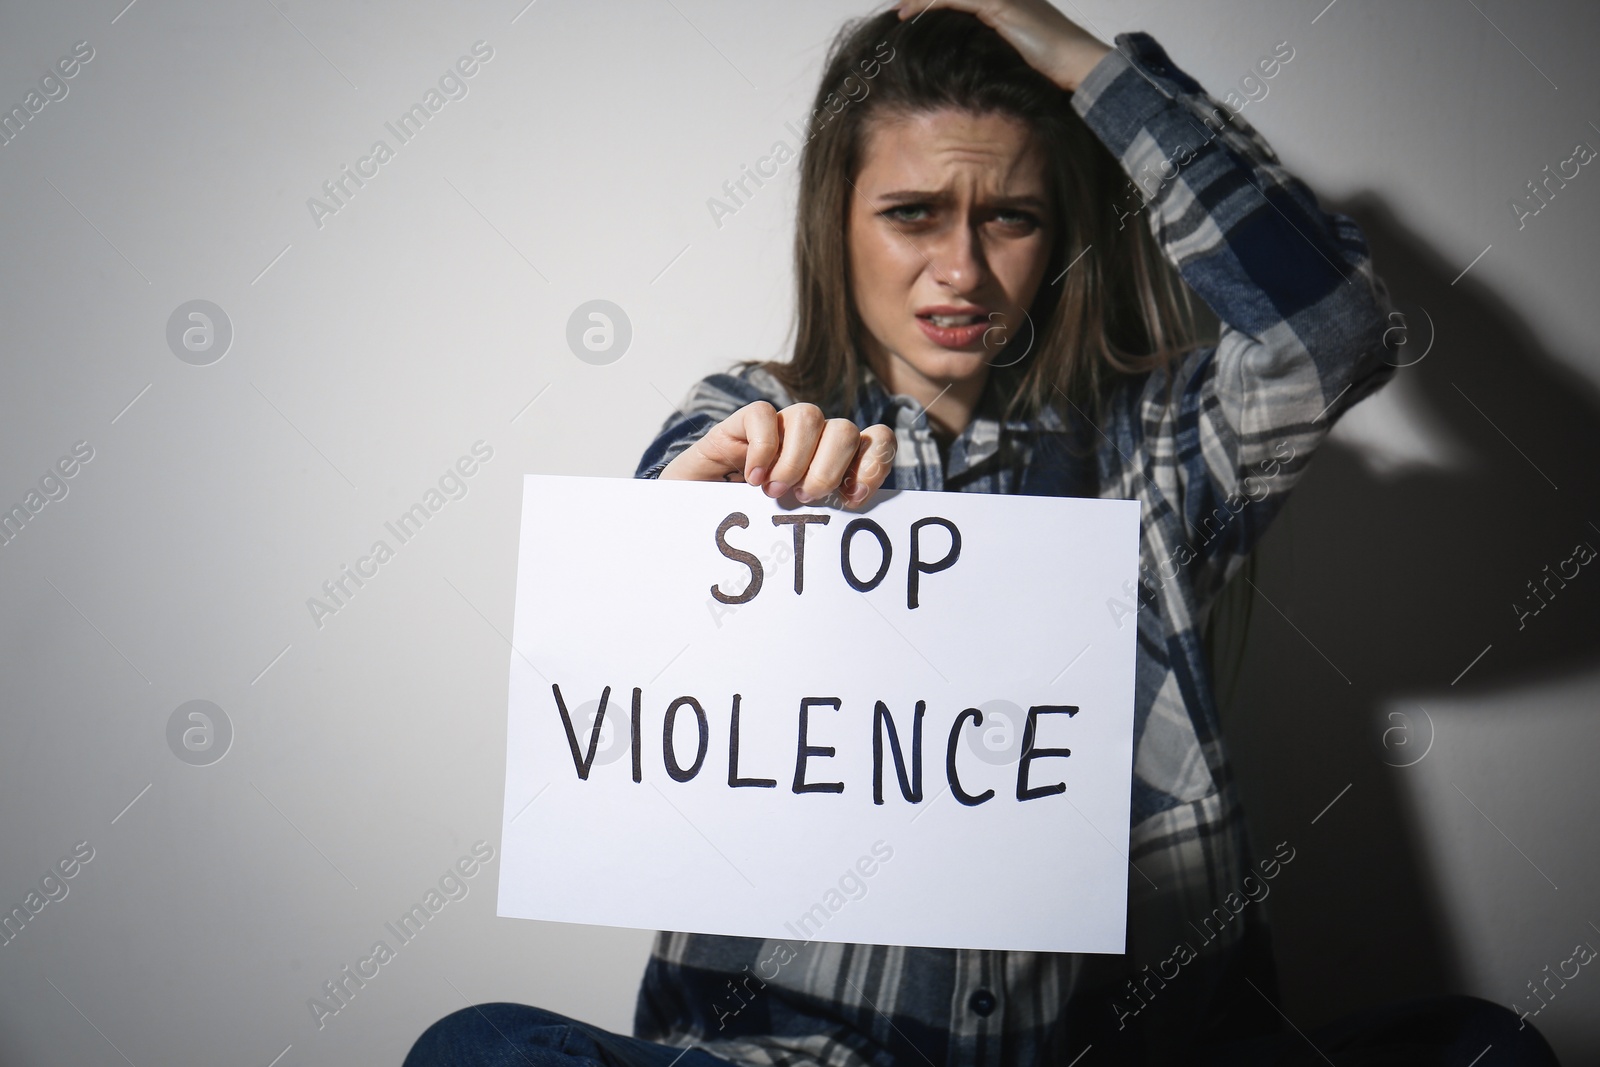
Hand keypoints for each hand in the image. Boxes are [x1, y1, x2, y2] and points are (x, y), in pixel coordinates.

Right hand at [659, 400, 896, 509]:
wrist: (691, 528)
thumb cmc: (751, 533)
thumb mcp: (799, 530)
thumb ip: (829, 520)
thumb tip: (859, 520)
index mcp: (836, 465)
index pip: (877, 441)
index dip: (874, 463)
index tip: (852, 499)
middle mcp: (811, 443)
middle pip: (844, 430)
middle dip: (828, 468)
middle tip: (804, 498)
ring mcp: (777, 432)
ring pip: (808, 415)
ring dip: (795, 458)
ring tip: (774, 491)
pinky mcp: (740, 426)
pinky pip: (763, 414)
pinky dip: (762, 447)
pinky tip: (752, 477)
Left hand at [893, 0, 1112, 90]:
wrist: (1077, 63)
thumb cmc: (1053, 68)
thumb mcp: (1015, 57)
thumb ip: (994, 51)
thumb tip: (968, 68)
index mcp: (1007, 2)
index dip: (937, 2)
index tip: (912, 12)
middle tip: (901, 8)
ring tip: (900, 9)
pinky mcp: (999, 4)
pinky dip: (930, 3)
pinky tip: (911, 12)